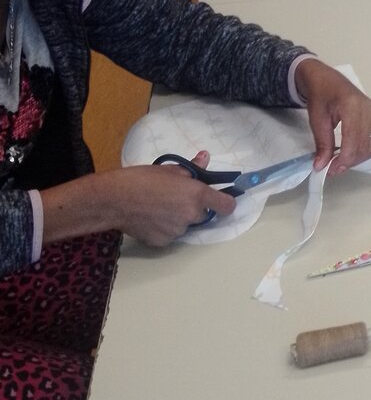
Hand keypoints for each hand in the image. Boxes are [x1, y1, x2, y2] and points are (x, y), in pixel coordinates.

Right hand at [94, 149, 236, 246]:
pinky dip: (164, 228)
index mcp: (197, 195)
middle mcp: (191, 215)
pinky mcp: (163, 242)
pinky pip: (170, 234)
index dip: (226, 202)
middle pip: (202, 214)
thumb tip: (205, 158)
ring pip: (185, 225)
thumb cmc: (141, 179)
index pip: (227, 205)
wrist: (113, 200)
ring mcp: (177, 231)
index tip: (221, 199)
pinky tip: (149, 218)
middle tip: (175, 198)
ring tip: (157, 207)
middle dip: (193, 208)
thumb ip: (192, 168)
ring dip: (178, 218)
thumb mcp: (169, 169)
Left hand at [293, 60, 370, 175]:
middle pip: (364, 147)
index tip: (330, 169)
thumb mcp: (317, 119)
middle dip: (349, 162)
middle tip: (333, 169)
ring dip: (360, 159)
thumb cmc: (322, 96)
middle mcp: (369, 111)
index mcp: (352, 108)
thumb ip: (322, 143)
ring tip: (345, 163)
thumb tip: (322, 166)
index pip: (353, 143)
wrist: (328, 81)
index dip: (343, 160)